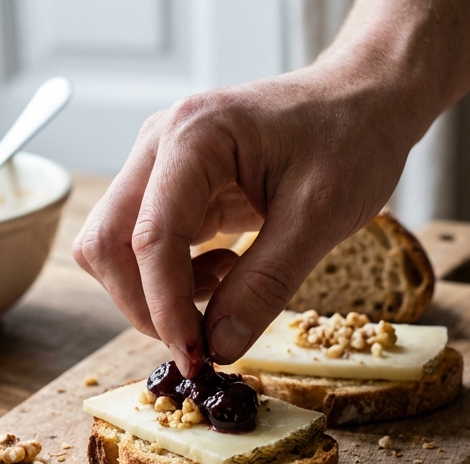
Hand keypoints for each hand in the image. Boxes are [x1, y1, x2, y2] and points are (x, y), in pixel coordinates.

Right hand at [71, 0, 469, 374]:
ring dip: (156, 293)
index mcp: (194, 136)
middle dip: (146, 306)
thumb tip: (219, 347)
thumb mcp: (321, 218)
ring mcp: (158, 164)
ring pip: (115, 249)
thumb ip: (266, 283)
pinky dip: (174, 278)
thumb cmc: (350, 139)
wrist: (362, 101)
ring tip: (226, 288)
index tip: (197, 357)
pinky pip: (144, 246)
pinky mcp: (170, 187)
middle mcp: (159, 144)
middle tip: (203, 342)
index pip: (151, 238)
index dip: (166, 309)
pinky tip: (227, 270)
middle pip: (107, 244)